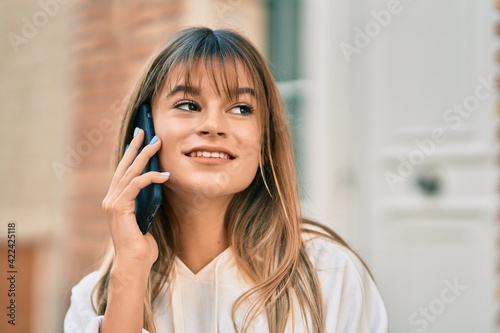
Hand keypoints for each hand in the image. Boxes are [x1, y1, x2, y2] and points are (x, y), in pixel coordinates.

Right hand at [101, 128, 168, 269]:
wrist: (134, 263)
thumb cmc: (142, 245)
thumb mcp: (147, 218)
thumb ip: (147, 202)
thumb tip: (159, 186)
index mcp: (117, 200)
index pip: (124, 171)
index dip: (132, 154)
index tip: (140, 139)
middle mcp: (111, 199)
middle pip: (124, 166)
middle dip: (136, 147)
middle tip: (145, 131)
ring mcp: (112, 203)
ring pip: (130, 172)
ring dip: (145, 156)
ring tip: (157, 144)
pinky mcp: (118, 208)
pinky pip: (135, 186)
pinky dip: (150, 178)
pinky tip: (165, 175)